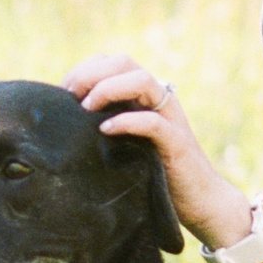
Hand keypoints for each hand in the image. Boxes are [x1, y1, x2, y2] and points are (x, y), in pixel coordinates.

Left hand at [63, 49, 247, 252]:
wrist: (199, 201)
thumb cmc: (155, 173)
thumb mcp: (126, 142)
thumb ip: (107, 124)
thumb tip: (65, 120)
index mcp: (144, 96)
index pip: (113, 62)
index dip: (85, 69)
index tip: (63, 92)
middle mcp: (159, 99)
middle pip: (125, 63)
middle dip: (92, 74)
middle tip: (71, 97)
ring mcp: (170, 117)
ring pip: (143, 81)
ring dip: (109, 88)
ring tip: (87, 108)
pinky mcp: (177, 142)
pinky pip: (153, 121)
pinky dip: (127, 121)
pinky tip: (106, 130)